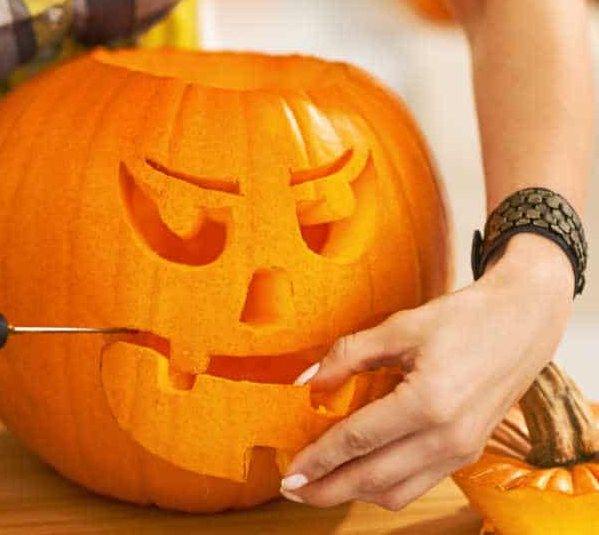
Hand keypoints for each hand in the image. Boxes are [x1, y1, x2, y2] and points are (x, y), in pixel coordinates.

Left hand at [281, 235, 574, 509]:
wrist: (524, 322)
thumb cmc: (463, 318)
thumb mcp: (400, 327)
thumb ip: (349, 354)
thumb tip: (306, 380)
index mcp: (428, 402)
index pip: (357, 440)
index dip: (317, 458)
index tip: (288, 471)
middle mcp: (447, 436)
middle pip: (372, 478)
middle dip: (326, 489)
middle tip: (292, 489)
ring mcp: (461, 450)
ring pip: (396, 492)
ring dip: (353, 493)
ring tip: (320, 484)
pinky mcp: (469, 453)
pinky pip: (418, 484)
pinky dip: (383, 486)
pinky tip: (359, 472)